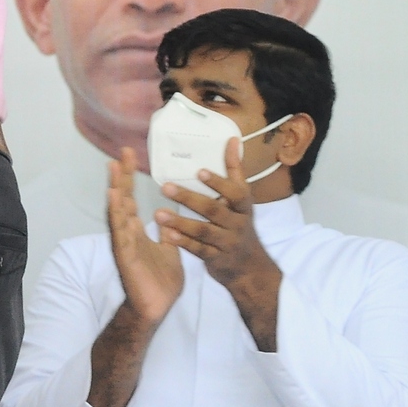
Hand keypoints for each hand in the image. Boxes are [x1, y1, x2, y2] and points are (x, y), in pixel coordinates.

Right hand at [87, 149, 182, 406]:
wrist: (155, 308)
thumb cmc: (160, 282)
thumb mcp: (169, 252)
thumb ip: (168, 234)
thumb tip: (172, 217)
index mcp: (136, 231)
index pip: (131, 198)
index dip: (129, 178)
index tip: (129, 156)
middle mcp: (126, 233)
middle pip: (121, 199)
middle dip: (121, 175)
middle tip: (121, 152)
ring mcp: (123, 243)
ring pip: (117, 212)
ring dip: (115, 190)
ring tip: (113, 168)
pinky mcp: (124, 255)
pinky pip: (119, 231)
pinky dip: (116, 214)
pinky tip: (114, 198)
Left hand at [157, 138, 281, 349]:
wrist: (250, 268)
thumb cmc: (240, 223)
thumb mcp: (242, 198)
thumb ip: (234, 170)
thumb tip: (232, 138)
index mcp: (243, 206)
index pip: (235, 192)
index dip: (219, 183)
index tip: (199, 171)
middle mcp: (238, 224)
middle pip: (213, 210)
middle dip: (189, 198)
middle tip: (165, 187)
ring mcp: (227, 243)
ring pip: (203, 231)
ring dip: (180, 222)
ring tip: (157, 213)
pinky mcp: (216, 259)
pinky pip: (198, 250)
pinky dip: (182, 242)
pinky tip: (165, 234)